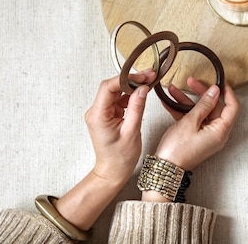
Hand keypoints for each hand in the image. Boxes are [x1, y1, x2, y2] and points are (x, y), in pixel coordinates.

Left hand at [55, 71, 154, 230]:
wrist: (113, 172)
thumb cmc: (120, 158)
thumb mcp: (132, 131)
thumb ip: (137, 107)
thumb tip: (142, 88)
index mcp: (98, 115)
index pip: (108, 87)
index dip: (127, 78)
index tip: (143, 76)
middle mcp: (96, 112)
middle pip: (112, 86)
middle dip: (132, 79)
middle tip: (150, 76)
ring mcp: (102, 112)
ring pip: (117, 91)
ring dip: (133, 87)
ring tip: (149, 83)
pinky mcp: (108, 114)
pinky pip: (119, 99)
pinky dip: (131, 96)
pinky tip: (142, 94)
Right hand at [154, 77, 238, 170]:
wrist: (165, 169)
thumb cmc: (177, 149)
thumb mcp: (190, 121)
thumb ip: (204, 104)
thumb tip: (215, 91)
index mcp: (221, 131)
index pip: (232, 107)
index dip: (227, 92)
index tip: (219, 81)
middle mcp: (217, 134)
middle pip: (214, 107)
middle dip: (200, 93)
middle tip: (191, 82)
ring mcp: (207, 136)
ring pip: (201, 112)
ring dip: (187, 101)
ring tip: (173, 89)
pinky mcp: (197, 137)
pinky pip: (193, 120)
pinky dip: (183, 111)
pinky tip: (170, 102)